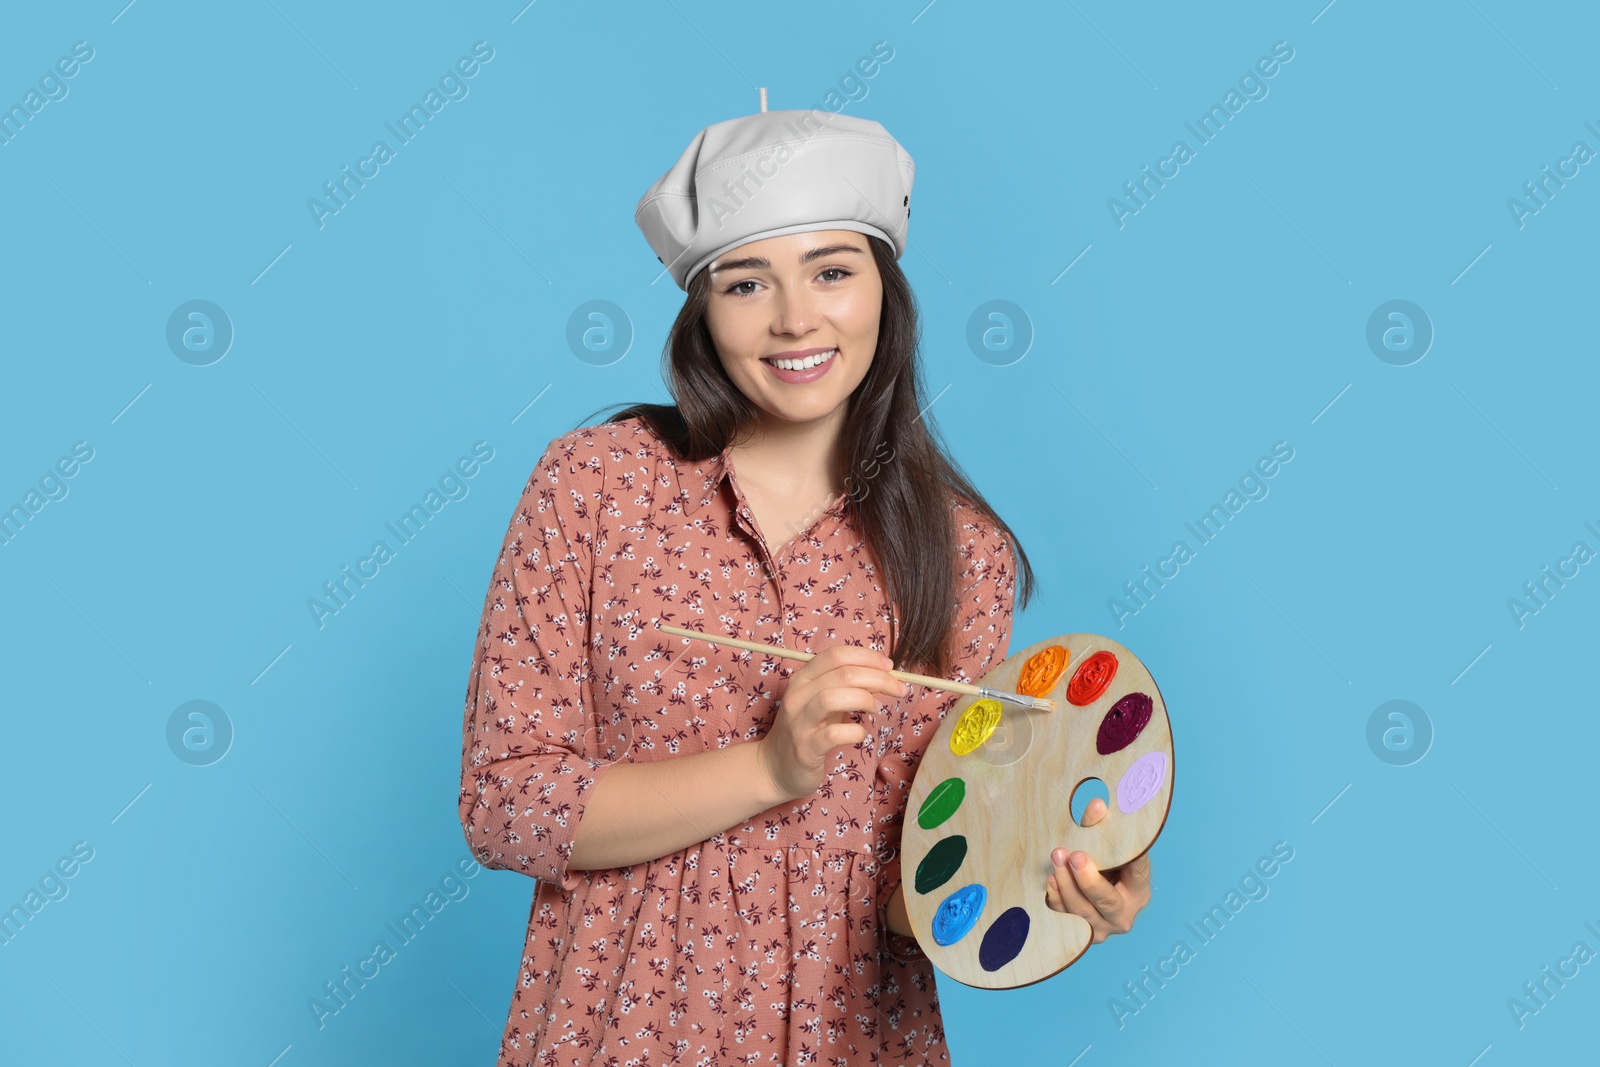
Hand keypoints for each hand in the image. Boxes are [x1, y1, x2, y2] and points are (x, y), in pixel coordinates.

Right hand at [756, 645, 905, 802]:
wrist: (776, 767)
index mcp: (802, 678)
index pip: (836, 655)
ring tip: (878, 709)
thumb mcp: (824, 701)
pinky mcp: (805, 749)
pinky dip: (855, 731)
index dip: (867, 657)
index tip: (889, 667)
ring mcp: (799, 722)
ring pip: (832, 698)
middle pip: (842, 674)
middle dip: (878, 678)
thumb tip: (883, 675)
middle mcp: (797, 696)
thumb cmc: (807, 729)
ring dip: (864, 700)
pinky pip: (833, 735)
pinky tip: (860, 734)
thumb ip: (847, 686)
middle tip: (898, 689)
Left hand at [1044, 797, 1152, 942]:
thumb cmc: (1103, 864)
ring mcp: (1100, 928)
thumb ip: (1101, 827)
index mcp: (1138, 891)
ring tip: (1057, 857)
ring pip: (1081, 911)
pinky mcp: (1078, 933)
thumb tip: (1096, 806)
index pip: (1136, 872)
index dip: (1123, 859)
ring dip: (1066, 884)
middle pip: (1106, 901)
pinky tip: (1051, 880)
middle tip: (1074, 856)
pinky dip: (1056, 899)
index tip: (1108, 844)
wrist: (1089, 890)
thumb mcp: (1108, 846)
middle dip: (1088, 879)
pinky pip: (1065, 919)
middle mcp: (1122, 915)